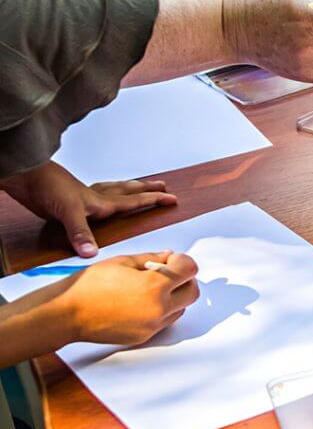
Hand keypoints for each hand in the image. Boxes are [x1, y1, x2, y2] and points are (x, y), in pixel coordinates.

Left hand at [0, 161, 176, 257]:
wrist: (24, 175)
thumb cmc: (45, 187)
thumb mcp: (66, 212)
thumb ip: (80, 232)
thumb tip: (92, 253)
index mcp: (101, 202)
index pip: (135, 201)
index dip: (154, 200)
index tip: (172, 199)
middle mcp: (95, 198)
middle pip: (128, 191)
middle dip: (147, 189)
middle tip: (163, 185)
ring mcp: (82, 198)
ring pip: (112, 190)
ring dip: (127, 188)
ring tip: (137, 186)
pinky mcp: (69, 200)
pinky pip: (93, 194)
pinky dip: (101, 194)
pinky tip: (97, 199)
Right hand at [53, 252, 199, 344]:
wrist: (68, 313)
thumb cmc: (90, 285)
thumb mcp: (123, 262)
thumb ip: (152, 258)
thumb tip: (169, 256)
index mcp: (154, 286)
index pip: (189, 270)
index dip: (183, 261)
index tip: (174, 259)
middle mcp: (158, 308)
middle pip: (193, 292)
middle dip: (185, 279)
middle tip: (169, 272)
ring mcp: (153, 325)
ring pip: (181, 309)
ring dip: (175, 296)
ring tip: (152, 288)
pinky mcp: (145, 336)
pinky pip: (165, 321)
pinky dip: (162, 310)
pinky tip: (142, 301)